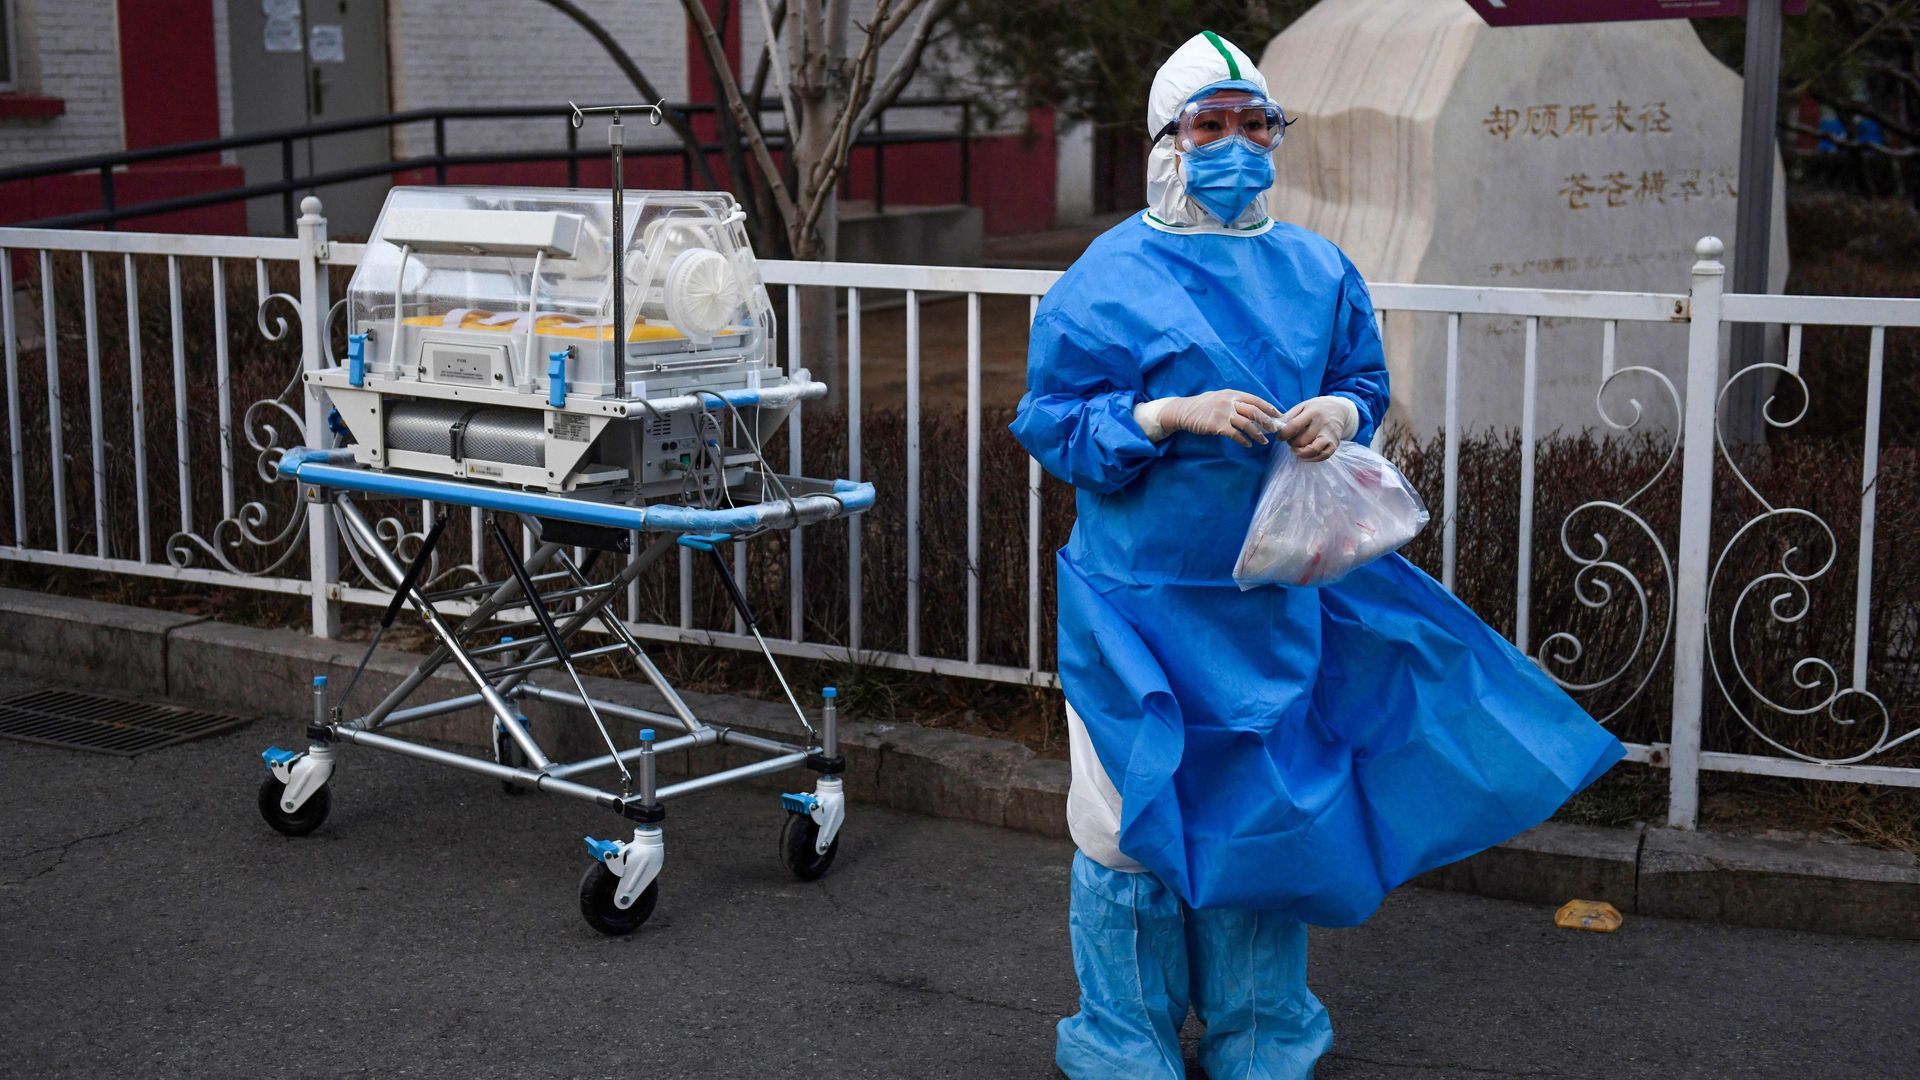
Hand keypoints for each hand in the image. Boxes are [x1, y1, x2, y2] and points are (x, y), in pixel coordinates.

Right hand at [1151, 390, 1283, 447]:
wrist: (1183, 411)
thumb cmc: (1203, 406)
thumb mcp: (1220, 397)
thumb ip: (1235, 401)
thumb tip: (1253, 410)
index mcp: (1232, 394)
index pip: (1255, 400)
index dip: (1268, 408)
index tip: (1278, 415)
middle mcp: (1230, 401)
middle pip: (1254, 411)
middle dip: (1267, 421)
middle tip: (1275, 430)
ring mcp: (1223, 413)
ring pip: (1247, 424)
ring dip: (1258, 434)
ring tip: (1264, 441)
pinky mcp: (1217, 425)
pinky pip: (1235, 434)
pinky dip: (1243, 440)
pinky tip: (1248, 444)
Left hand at [1277, 396, 1357, 461]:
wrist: (1339, 409)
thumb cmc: (1317, 408)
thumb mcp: (1303, 406)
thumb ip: (1289, 416)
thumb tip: (1275, 426)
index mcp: (1312, 412)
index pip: (1294, 426)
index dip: (1283, 434)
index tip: (1280, 437)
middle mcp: (1322, 423)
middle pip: (1302, 440)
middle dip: (1292, 443)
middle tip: (1290, 441)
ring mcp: (1329, 434)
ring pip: (1313, 450)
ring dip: (1301, 453)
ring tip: (1296, 450)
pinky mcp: (1335, 443)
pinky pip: (1323, 455)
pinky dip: (1312, 459)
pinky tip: (1305, 455)